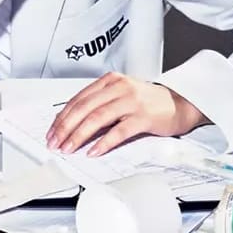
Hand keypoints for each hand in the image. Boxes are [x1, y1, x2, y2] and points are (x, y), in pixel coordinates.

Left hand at [46, 72, 202, 155]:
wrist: (180, 103)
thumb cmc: (149, 102)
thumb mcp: (121, 96)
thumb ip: (100, 104)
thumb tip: (73, 124)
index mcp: (110, 81)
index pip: (78, 99)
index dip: (62, 117)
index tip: (52, 132)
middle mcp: (119, 88)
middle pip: (84, 108)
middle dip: (66, 127)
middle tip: (55, 143)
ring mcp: (132, 101)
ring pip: (98, 118)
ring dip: (79, 135)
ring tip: (69, 148)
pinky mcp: (143, 117)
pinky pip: (119, 131)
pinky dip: (104, 142)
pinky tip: (94, 151)